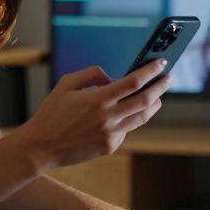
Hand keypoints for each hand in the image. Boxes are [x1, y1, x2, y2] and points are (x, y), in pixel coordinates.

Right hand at [14, 60, 169, 170]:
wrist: (41, 147)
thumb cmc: (52, 112)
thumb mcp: (66, 84)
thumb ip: (91, 74)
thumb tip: (112, 77)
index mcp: (98, 99)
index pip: (134, 82)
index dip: (150, 71)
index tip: (161, 62)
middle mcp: (108, 117)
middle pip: (146, 100)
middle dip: (160, 87)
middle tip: (167, 78)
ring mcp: (111, 134)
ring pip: (142, 117)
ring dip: (153, 104)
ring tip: (156, 95)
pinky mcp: (110, 146)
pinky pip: (127, 129)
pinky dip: (130, 118)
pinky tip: (126, 113)